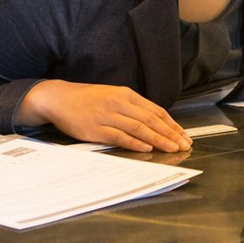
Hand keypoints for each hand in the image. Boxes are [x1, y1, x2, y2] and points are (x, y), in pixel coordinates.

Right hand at [20, 80, 191, 152]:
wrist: (59, 98)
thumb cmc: (87, 99)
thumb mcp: (112, 95)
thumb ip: (132, 107)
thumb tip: (154, 122)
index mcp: (126, 94)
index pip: (156, 110)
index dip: (172, 124)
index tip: (184, 135)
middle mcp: (119, 103)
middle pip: (151, 120)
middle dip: (170, 133)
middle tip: (184, 145)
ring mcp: (108, 116)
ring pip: (139, 128)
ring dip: (158, 139)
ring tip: (172, 148)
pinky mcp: (96, 129)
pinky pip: (119, 136)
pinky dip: (135, 142)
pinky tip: (146, 148)